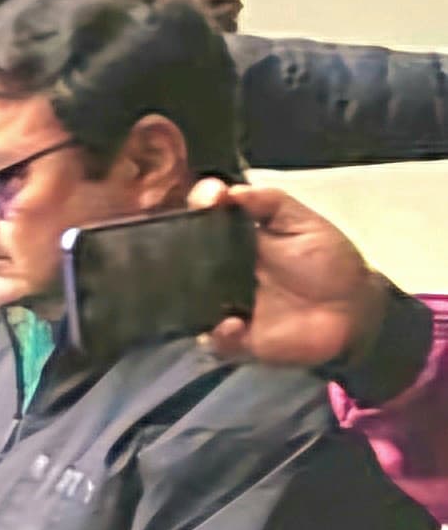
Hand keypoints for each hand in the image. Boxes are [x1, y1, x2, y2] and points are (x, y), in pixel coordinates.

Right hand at [189, 178, 387, 369]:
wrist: (355, 310)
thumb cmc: (330, 263)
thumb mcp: (305, 224)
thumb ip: (272, 204)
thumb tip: (229, 190)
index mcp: (237, 241)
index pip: (205, 218)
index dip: (199, 204)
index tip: (208, 198)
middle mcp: (222, 271)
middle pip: (184, 258)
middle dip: (174, 249)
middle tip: (183, 243)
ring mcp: (227, 305)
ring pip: (189, 300)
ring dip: (188, 296)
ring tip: (200, 288)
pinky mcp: (240, 338)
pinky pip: (215, 339)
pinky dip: (219, 334)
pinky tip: (234, 323)